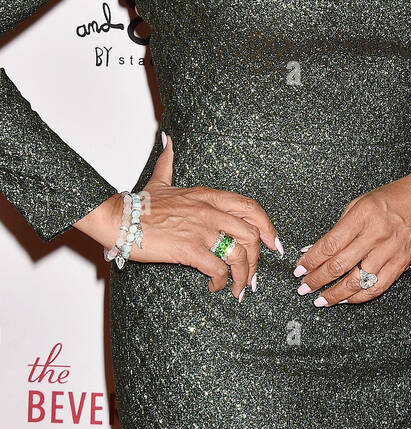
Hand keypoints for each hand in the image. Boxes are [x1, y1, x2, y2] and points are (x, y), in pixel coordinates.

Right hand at [77, 135, 280, 297]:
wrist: (118, 219)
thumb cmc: (138, 205)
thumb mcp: (161, 179)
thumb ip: (168, 161)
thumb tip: (167, 139)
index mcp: (208, 196)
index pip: (251, 208)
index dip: (267, 227)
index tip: (274, 244)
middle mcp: (210, 211)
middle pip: (251, 235)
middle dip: (257, 260)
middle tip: (252, 276)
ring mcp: (201, 230)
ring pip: (239, 255)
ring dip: (242, 276)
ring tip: (237, 288)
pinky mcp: (189, 249)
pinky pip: (218, 268)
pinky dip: (221, 281)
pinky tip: (215, 286)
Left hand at [295, 167, 410, 305]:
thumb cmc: (394, 198)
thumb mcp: (361, 203)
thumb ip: (340, 227)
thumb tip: (317, 249)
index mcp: (363, 216)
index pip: (330, 244)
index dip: (311, 260)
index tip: (300, 269)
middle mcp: (376, 234)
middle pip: (339, 265)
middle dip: (317, 279)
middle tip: (304, 287)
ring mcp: (390, 251)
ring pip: (357, 281)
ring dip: (335, 293)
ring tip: (320, 299)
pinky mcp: (401, 264)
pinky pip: (377, 286)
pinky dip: (359, 296)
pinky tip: (346, 299)